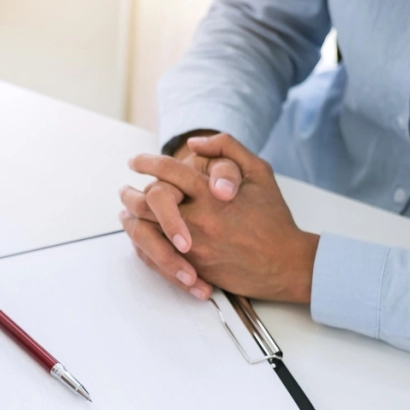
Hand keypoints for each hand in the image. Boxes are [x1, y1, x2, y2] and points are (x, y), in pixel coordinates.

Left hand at [120, 134, 318, 302]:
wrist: (285, 263)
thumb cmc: (274, 218)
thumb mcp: (259, 172)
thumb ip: (228, 149)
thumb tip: (194, 142)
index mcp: (211, 193)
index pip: (167, 171)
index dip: (146, 162)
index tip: (135, 161)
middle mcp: (198, 219)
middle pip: (147, 201)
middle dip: (130, 193)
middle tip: (124, 189)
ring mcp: (192, 246)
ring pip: (146, 230)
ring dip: (131, 218)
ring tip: (126, 211)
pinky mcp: (192, 267)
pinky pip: (155, 256)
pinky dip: (142, 243)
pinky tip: (140, 233)